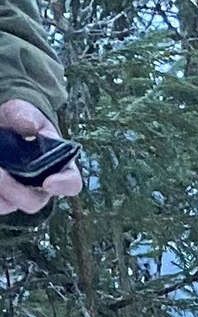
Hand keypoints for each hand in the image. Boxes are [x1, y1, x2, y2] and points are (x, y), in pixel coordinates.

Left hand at [0, 99, 81, 215]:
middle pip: (34, 201)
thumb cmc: (20, 121)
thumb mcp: (24, 112)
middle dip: (16, 190)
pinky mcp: (0, 195)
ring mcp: (18, 193)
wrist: (4, 126)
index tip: (49, 182)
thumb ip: (26, 115)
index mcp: (59, 168)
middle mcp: (40, 187)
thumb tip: (29, 125)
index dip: (63, 185)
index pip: (71, 183)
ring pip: (10, 204)